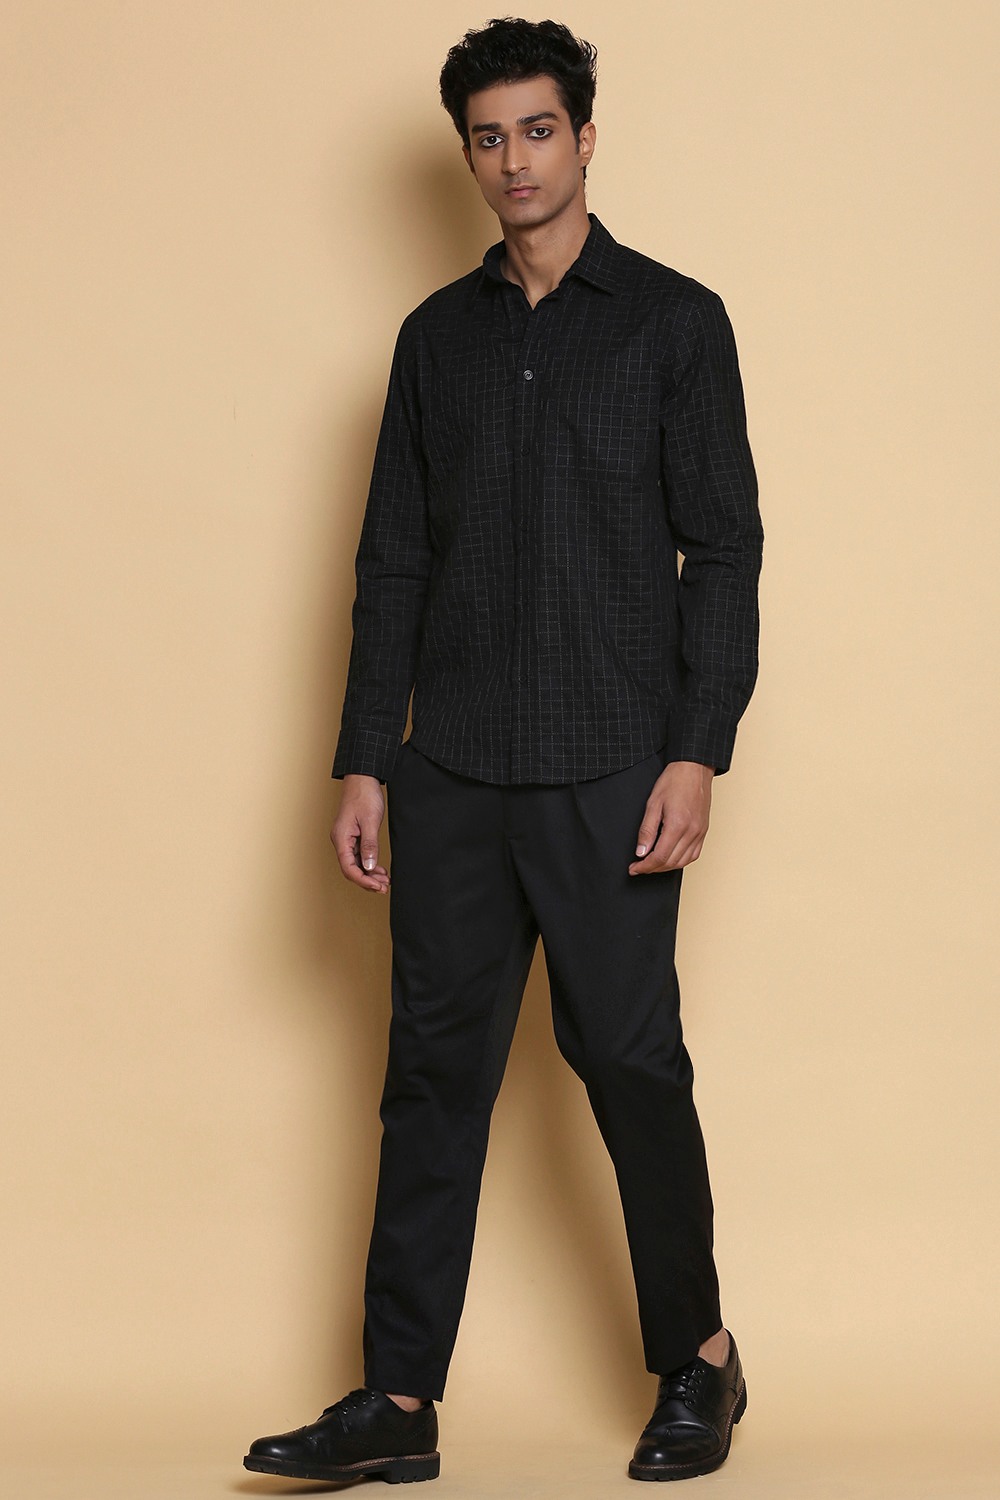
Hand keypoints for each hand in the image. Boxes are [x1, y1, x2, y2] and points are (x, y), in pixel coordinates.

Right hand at [330, 774, 390, 892]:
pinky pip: (360, 855)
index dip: (363, 880)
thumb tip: (369, 867)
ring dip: (369, 874)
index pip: (349, 868)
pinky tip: (380, 869)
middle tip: (384, 887)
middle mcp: (341, 841)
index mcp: (341, 838)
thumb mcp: (370, 821)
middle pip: (351, 869)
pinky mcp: (354, 835)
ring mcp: (347, 839)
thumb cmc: (364, 795)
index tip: (378, 887)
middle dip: (367, 880)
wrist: (363, 778)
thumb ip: (369, 845)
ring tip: (385, 881)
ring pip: (356, 864)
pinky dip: (370, 864)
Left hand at [628, 760, 713, 873]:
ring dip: (666, 867)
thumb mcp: (653, 803)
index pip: (659, 857)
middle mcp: (692, 832)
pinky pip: (694, 855)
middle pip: (671, 863)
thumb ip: (646, 830)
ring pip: (683, 862)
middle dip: (652, 869)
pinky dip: (680, 861)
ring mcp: (700, 832)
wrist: (694, 768)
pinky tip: (670, 858)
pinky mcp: (704, 831)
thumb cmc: (673, 781)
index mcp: (678, 826)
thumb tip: (641, 852)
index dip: (644, 867)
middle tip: (638, 866)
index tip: (633, 868)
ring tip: (652, 864)